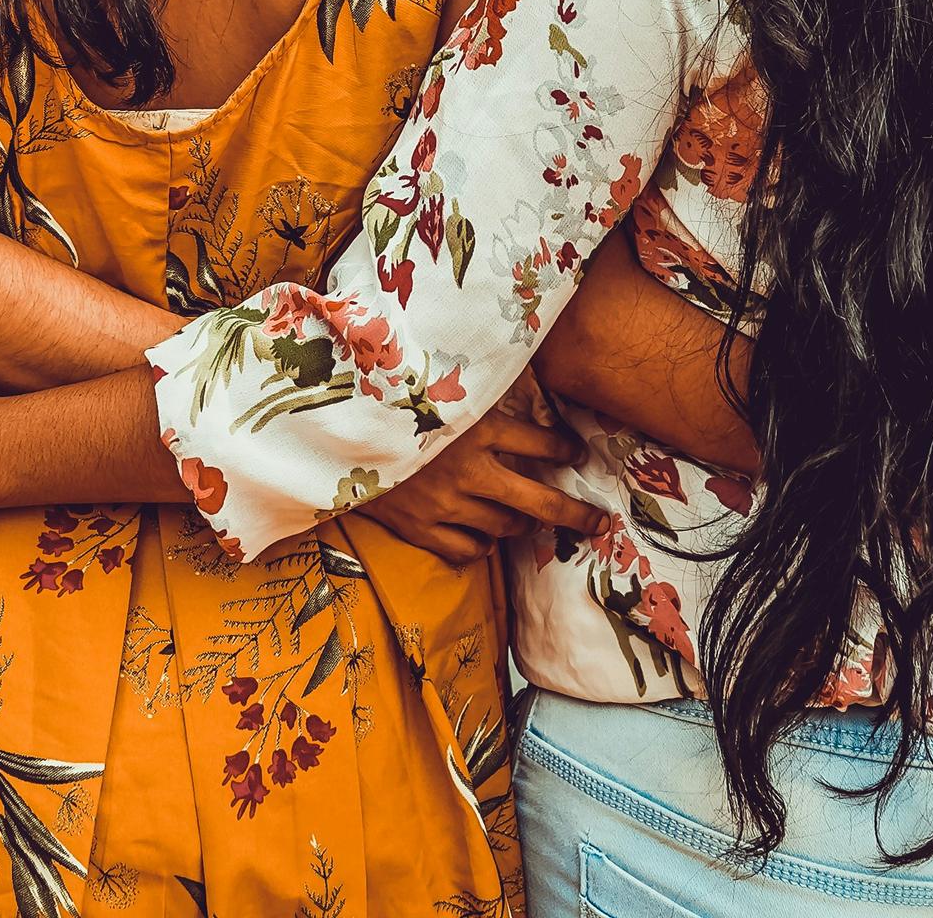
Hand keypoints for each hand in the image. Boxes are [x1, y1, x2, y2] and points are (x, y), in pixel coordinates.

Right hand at [360, 384, 602, 561]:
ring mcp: (444, 504)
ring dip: (521, 523)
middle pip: (540, 503)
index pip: (542, 443)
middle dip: (576, 514)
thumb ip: (480, 392)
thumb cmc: (391, 401)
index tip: (577, 453)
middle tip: (598, 522)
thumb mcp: (440, 387)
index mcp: (476, 428)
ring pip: (505, 528)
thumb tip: (519, 382)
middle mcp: (467, 470)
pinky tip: (482, 532)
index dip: (566, 449)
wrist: (333, 431)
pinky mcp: (420, 529)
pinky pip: (468, 550)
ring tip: (525, 516)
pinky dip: (481, 544)